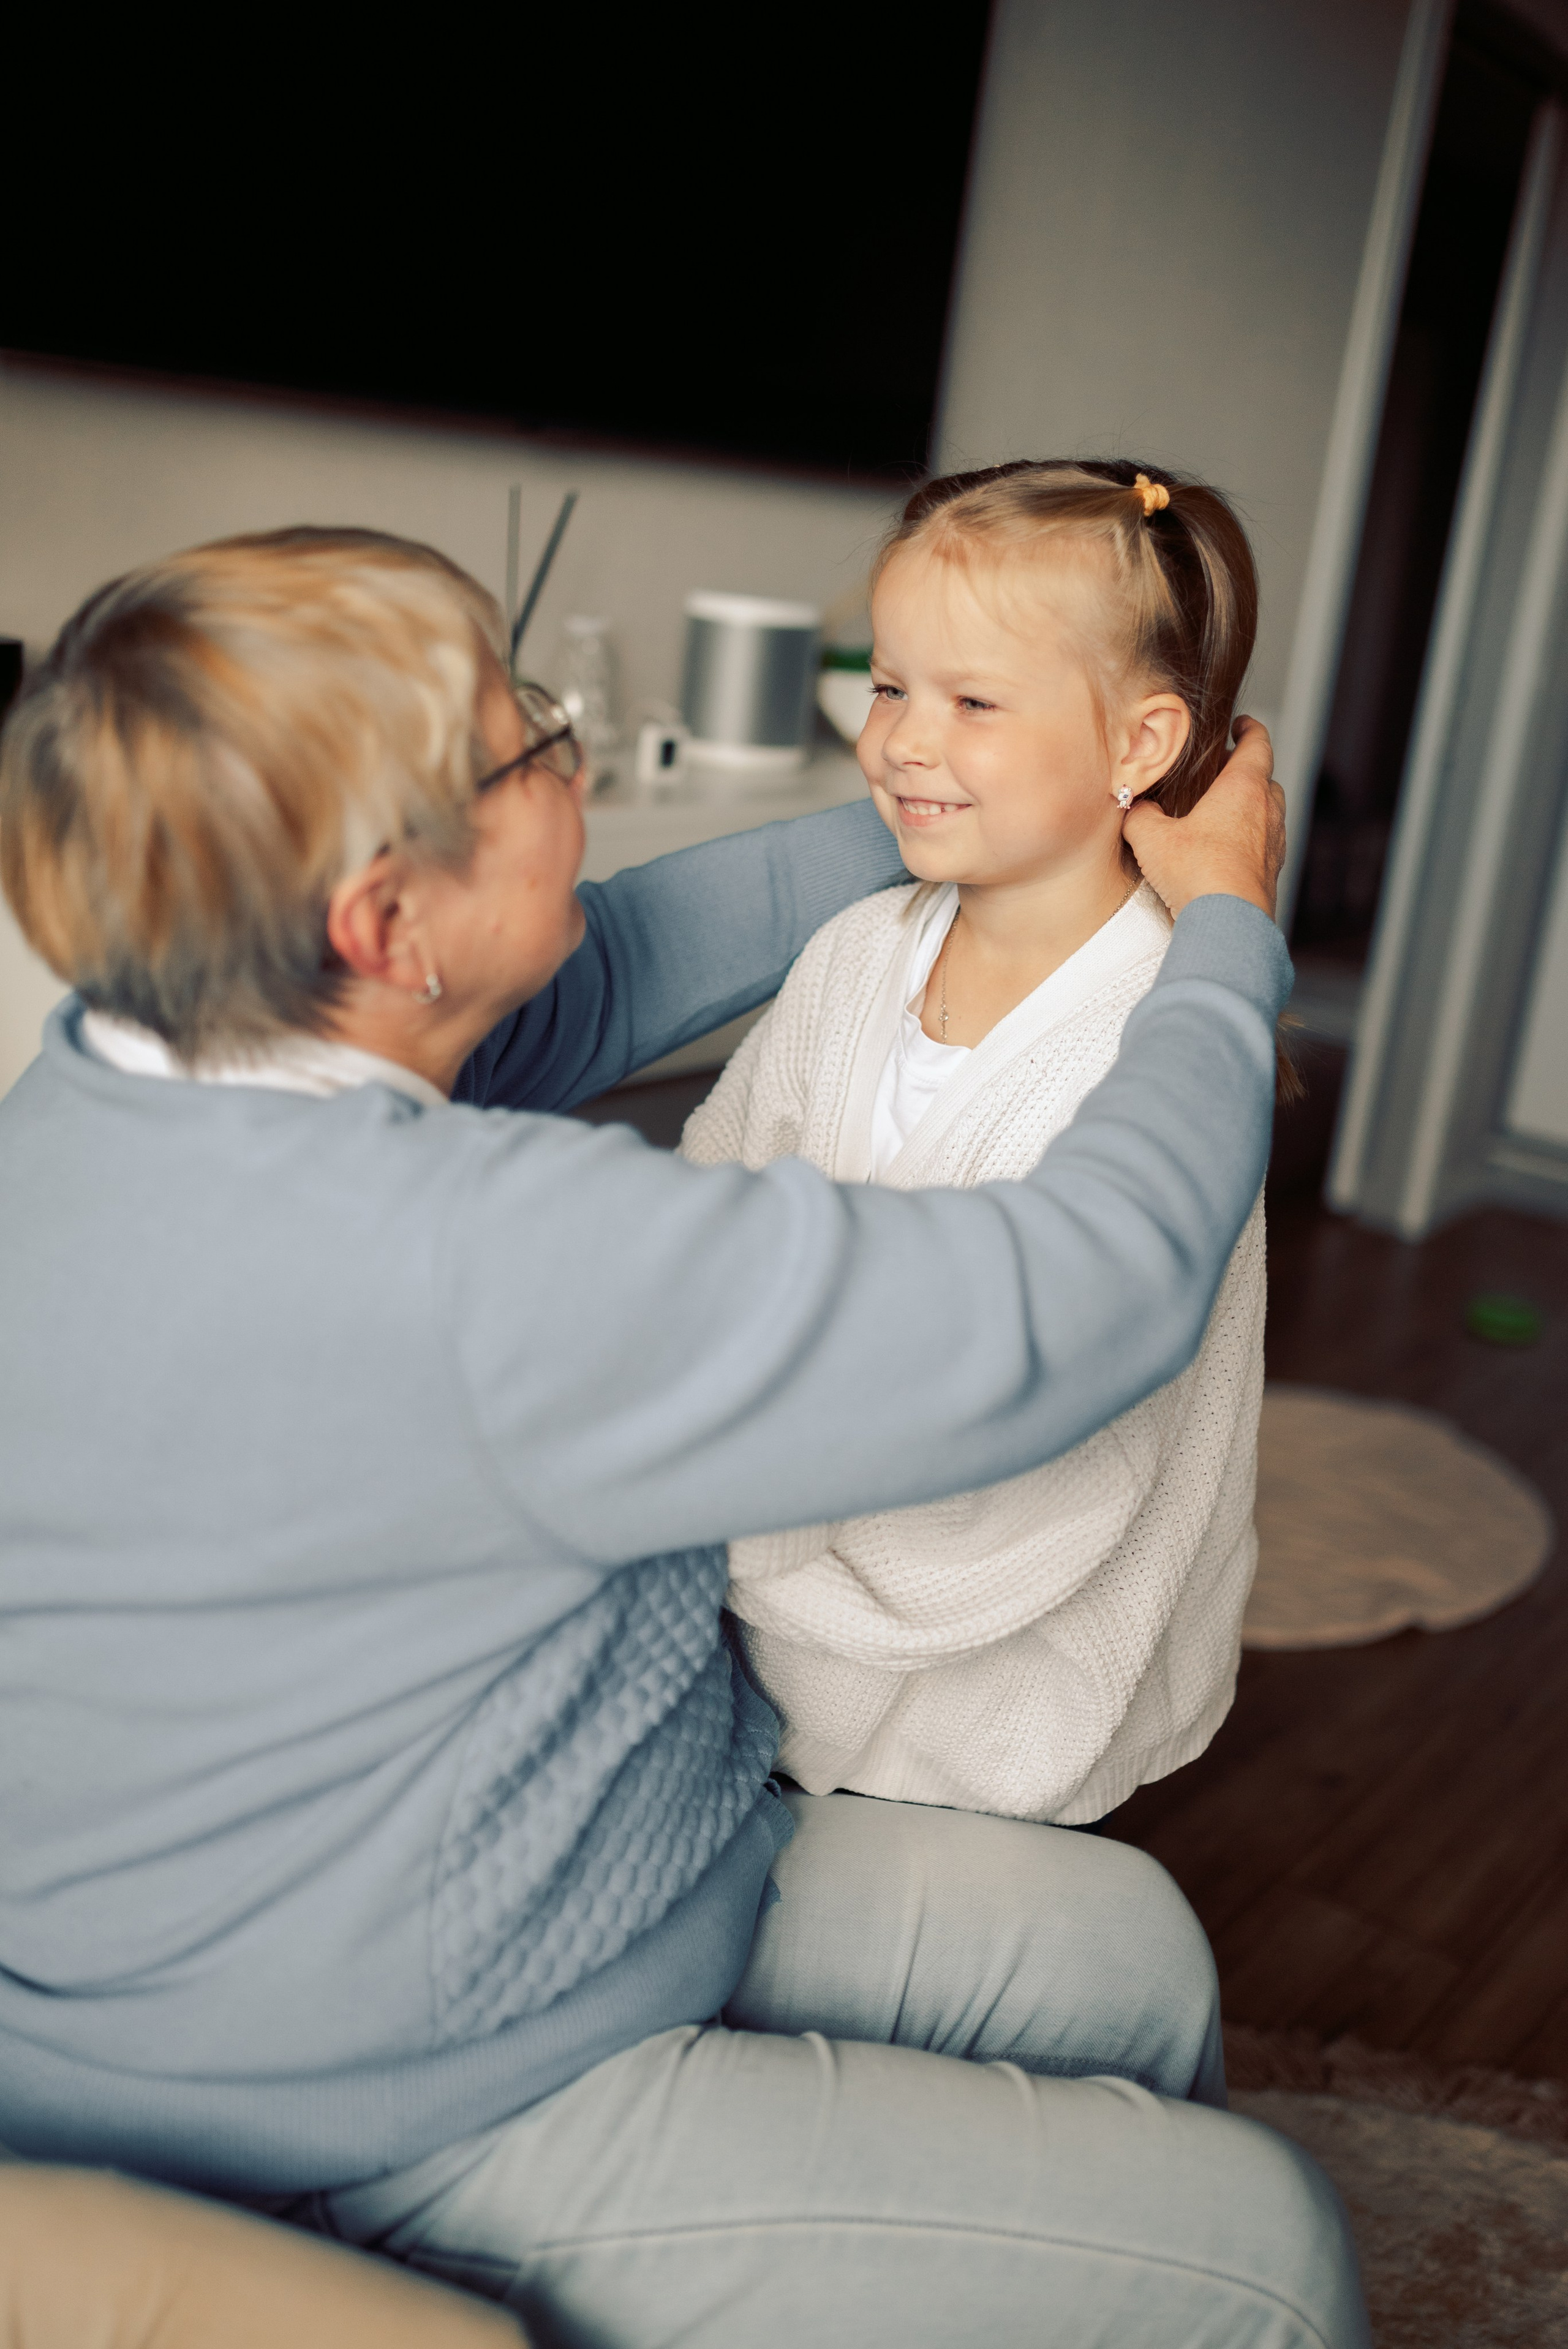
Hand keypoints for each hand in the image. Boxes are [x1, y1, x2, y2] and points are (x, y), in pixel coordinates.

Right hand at [1122, 716, 1285, 920]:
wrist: (1227, 923)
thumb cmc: (1197, 873)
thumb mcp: (1152, 838)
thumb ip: (1140, 816)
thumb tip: (1134, 810)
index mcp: (1244, 788)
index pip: (1257, 744)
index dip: (1250, 729)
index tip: (1242, 723)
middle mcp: (1266, 812)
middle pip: (1266, 779)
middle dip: (1246, 771)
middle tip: (1223, 771)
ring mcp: (1274, 844)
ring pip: (1268, 813)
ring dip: (1249, 808)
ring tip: (1221, 814)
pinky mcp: (1271, 874)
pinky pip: (1264, 846)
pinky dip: (1249, 840)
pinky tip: (1223, 853)